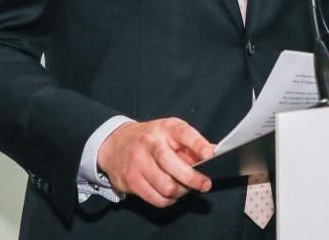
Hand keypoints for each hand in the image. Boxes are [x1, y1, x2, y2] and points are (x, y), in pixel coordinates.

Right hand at [97, 118, 215, 207]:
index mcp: (165, 128)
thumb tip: (213, 153)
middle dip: (193, 179)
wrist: (115, 144)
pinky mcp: (130, 181)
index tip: (210, 154)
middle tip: (205, 185)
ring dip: (180, 192)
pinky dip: (168, 200)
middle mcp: (150, 143)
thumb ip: (191, 143)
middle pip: (172, 165)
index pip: (183, 133)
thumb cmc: (151, 139)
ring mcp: (138, 163)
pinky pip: (156, 199)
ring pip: (166, 187)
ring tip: (184, 188)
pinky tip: (170, 193)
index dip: (198, 144)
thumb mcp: (170, 133)